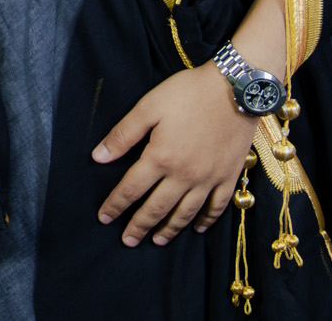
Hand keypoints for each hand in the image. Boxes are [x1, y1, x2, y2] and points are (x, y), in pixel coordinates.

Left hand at [92, 64, 254, 244]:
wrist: (235, 89)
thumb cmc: (188, 93)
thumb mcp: (148, 107)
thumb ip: (122, 135)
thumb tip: (97, 157)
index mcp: (160, 157)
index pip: (131, 189)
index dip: (116, 205)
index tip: (104, 217)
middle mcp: (184, 175)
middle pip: (157, 208)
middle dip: (140, 226)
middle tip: (128, 241)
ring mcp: (209, 178)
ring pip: (185, 212)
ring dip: (170, 229)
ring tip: (157, 241)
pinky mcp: (229, 176)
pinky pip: (217, 207)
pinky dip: (206, 220)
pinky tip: (197, 228)